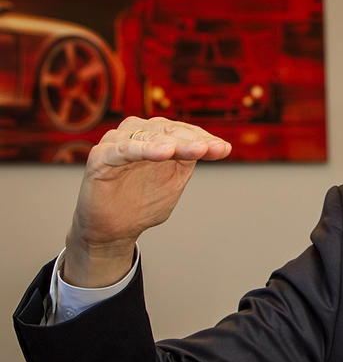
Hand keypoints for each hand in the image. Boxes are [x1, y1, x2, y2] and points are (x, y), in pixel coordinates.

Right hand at [63, 116, 230, 286]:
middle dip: (192, 140)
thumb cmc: (143, 203)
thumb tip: (221, 146)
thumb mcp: (175, 180)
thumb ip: (191, 160)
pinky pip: (123, 149)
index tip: (224, 150)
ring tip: (194, 150)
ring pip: (148, 136)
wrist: (113, 230)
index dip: (204, 138)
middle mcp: (136, 133)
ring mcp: (117, 143)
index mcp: (155, 136)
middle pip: (168, 131)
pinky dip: (144, 148)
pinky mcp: (100, 157)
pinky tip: (164, 153)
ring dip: (172, 142)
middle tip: (210, 149)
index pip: (183, 131)